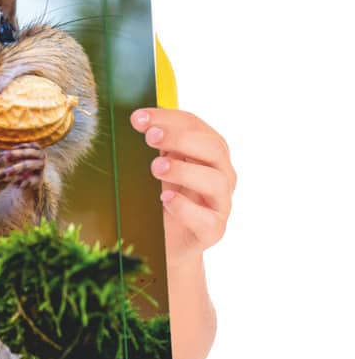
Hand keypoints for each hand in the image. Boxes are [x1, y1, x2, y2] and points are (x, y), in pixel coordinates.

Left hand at [131, 108, 235, 268]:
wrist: (165, 241)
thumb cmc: (162, 195)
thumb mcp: (158, 164)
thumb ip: (155, 144)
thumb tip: (137, 120)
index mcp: (208, 151)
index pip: (195, 125)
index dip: (168, 117)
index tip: (139, 118)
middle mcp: (221, 174)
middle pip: (213, 148)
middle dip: (180, 138)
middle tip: (150, 137)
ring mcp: (220, 203)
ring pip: (215, 181)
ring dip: (184, 170)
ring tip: (156, 168)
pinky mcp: (213, 230)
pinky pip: (206, 219)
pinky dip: (185, 207)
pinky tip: (165, 199)